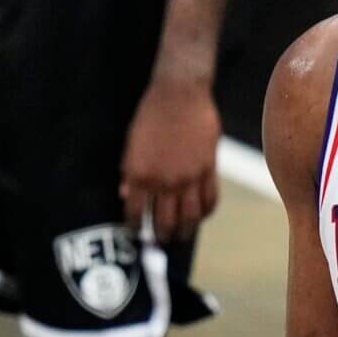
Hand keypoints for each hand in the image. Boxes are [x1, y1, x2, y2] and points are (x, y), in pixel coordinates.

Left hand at [120, 69, 220, 243]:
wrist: (179, 94)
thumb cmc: (150, 115)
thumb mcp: (130, 144)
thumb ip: (130, 173)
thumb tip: (127, 195)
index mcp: (140, 175)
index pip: (135, 212)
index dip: (134, 228)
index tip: (135, 234)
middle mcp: (164, 181)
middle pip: (164, 222)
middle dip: (160, 237)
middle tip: (160, 242)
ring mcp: (189, 177)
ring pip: (189, 217)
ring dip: (185, 231)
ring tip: (181, 236)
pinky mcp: (208, 168)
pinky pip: (210, 199)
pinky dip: (205, 212)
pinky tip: (200, 215)